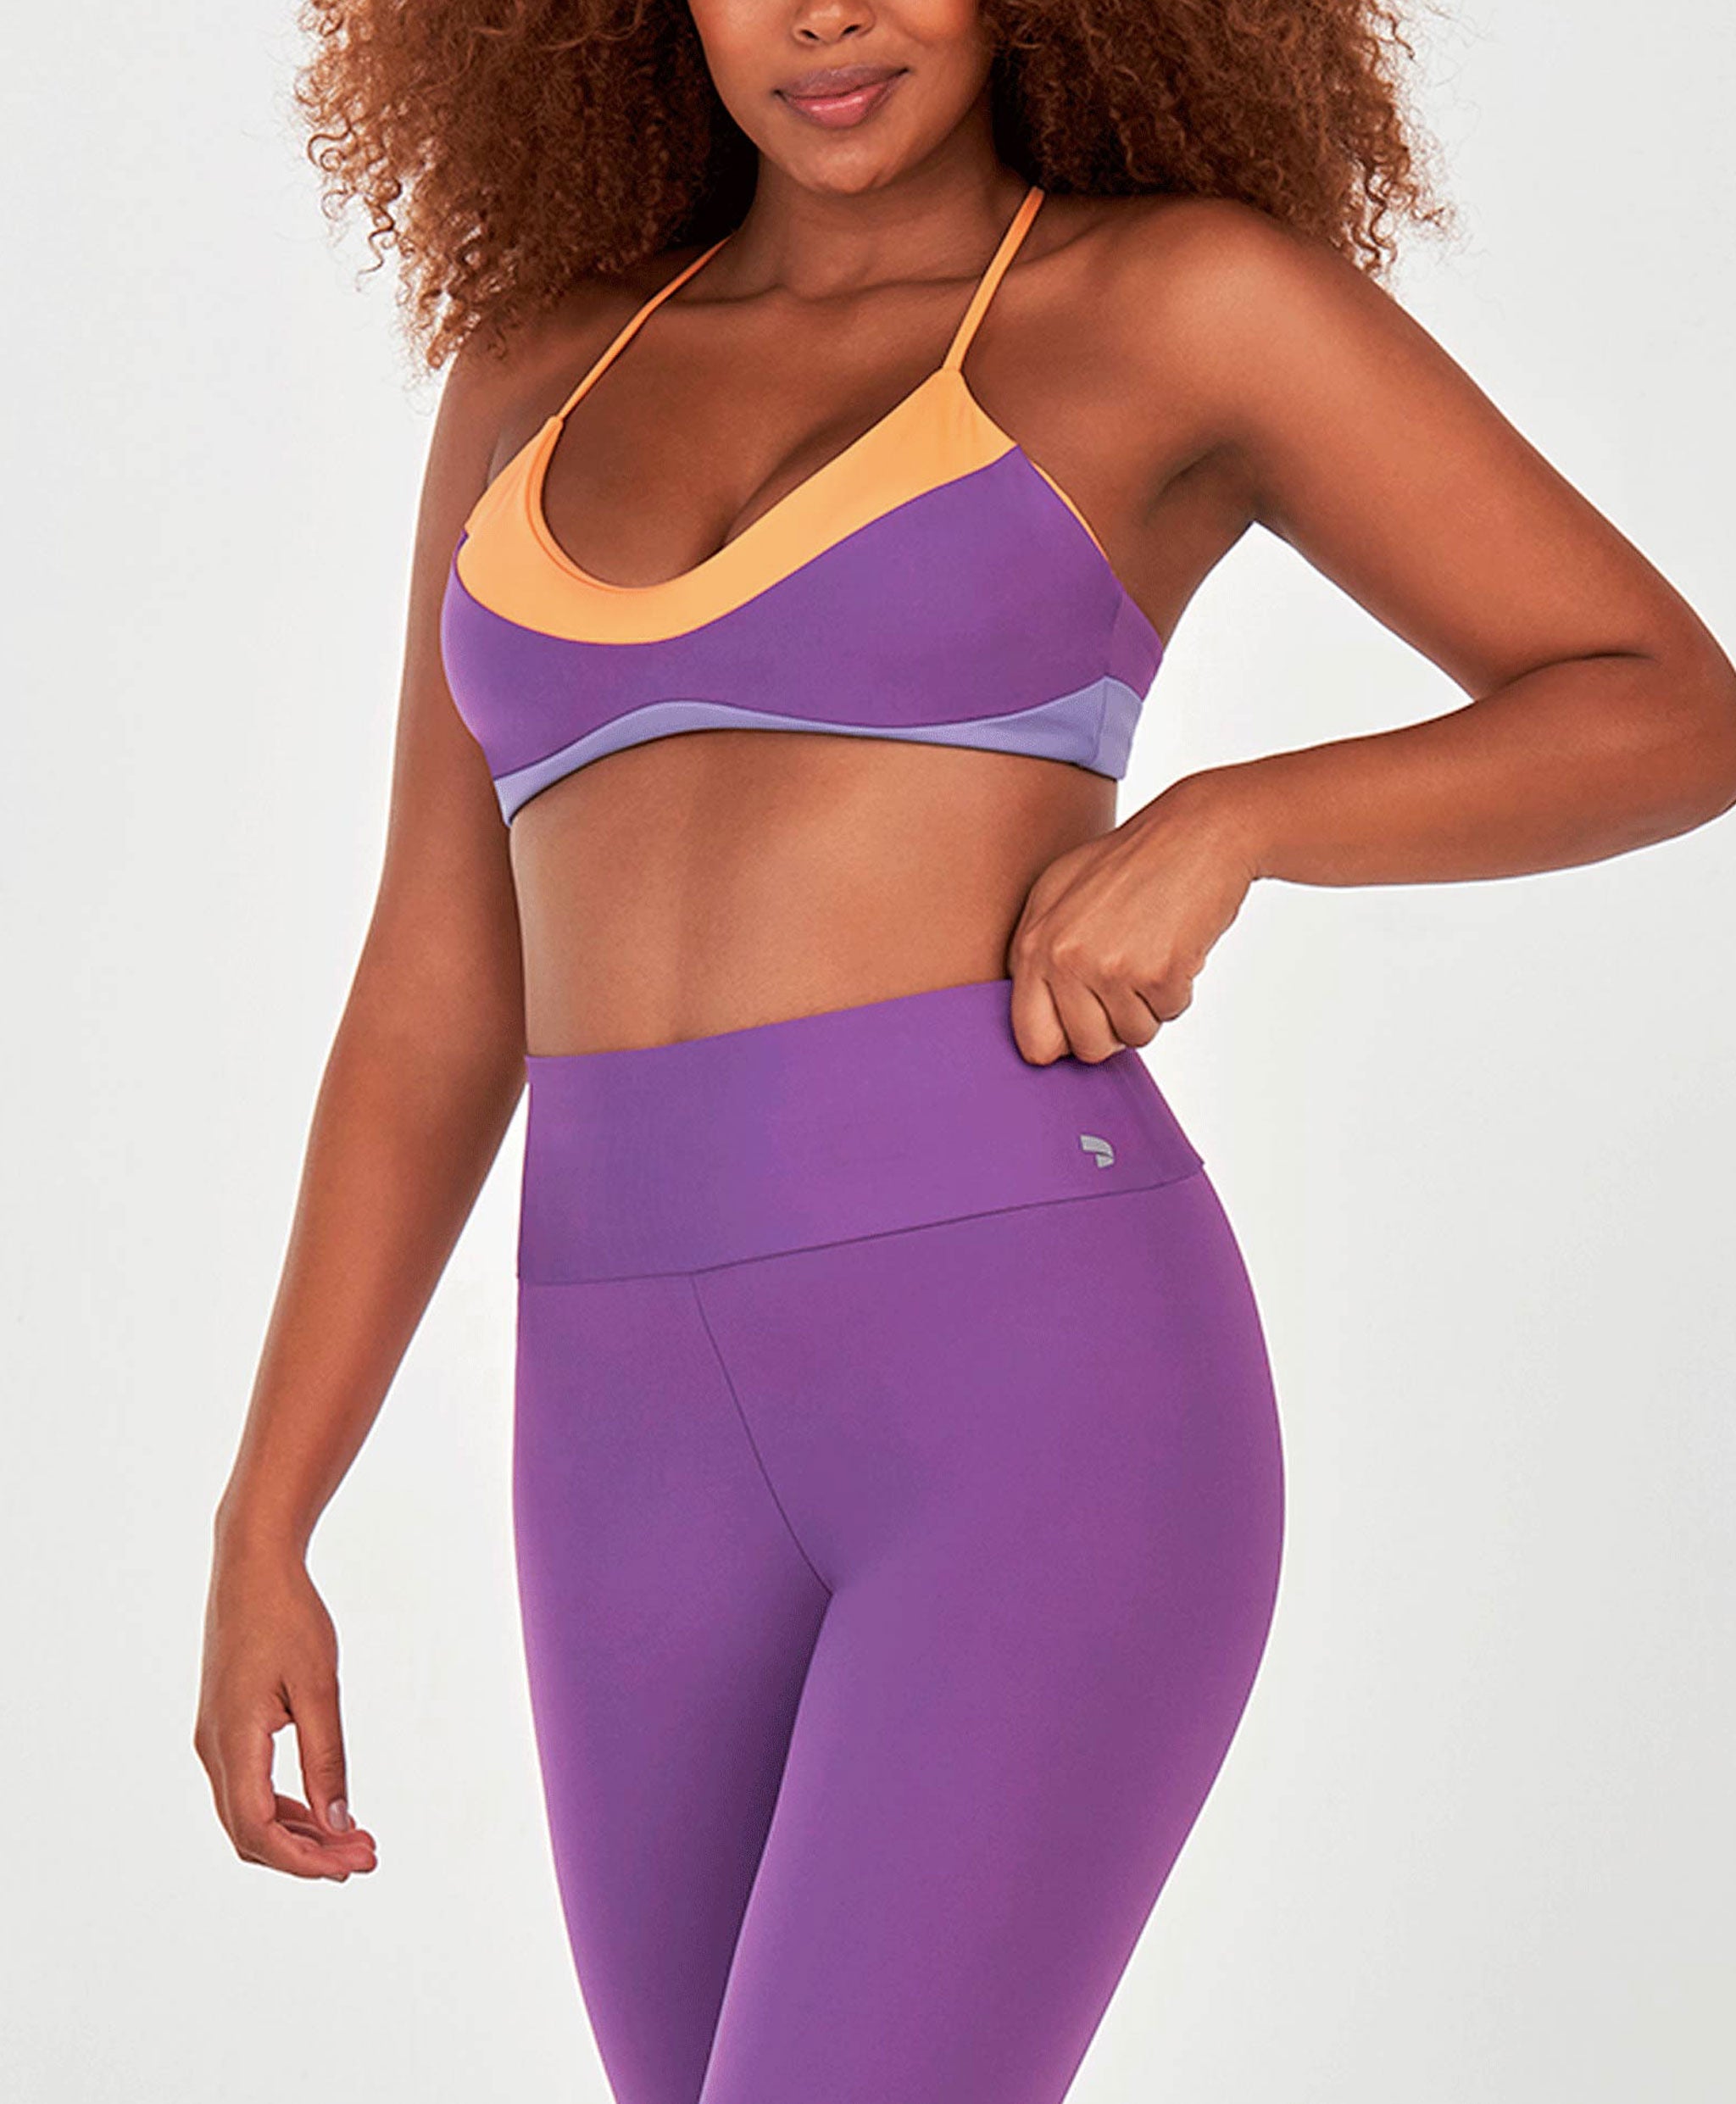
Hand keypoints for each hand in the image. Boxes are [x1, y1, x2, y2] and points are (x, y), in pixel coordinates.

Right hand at [194, 1542, 377, 1880]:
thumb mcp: (318, 1686)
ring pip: (247, 1815)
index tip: (352, 1865)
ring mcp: (214, 1739)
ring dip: (297, 1835)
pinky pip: (247, 1788)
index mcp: (232, 1739)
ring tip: (353, 1840)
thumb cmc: (288, 1615)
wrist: (252, 1566)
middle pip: (250, 1834)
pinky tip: (322, 1810)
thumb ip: (326, 1757)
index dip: (303, 1860)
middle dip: (306, 1855)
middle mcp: (213, 1748)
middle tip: (365, 1857)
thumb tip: (337, 1823)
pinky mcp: (224, 1728)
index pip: (257, 1830)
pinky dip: (284, 1809)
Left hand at [1006, 773, 1258, 1063]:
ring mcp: (1109, 967)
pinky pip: (1169, 1015)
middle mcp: (1062, 960)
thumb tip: (1040, 1028)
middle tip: (1127, 981)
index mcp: (1031, 945)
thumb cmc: (1131, 863)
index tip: (1085, 1019)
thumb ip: (1039, 958)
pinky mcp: (1158, 972)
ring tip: (1150, 952)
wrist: (1198, 832)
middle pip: (1087, 1048)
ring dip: (1149, 1005)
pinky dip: (1178, 989)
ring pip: (1133, 1037)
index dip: (1065, 1038)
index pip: (1033, 1041)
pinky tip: (1174, 945)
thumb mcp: (1059, 896)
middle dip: (1113, 1027)